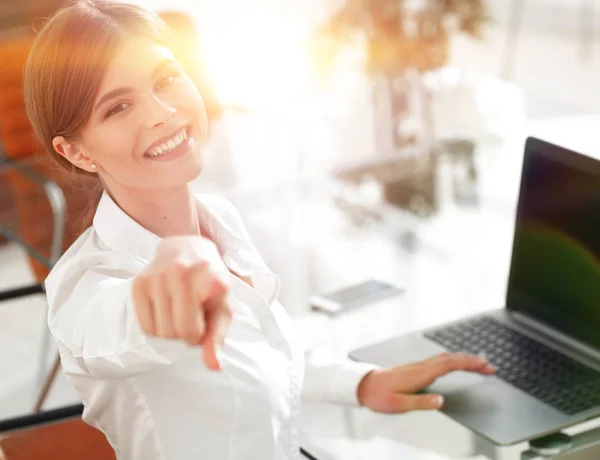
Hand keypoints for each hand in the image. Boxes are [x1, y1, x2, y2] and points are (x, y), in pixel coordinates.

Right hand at [132, 236, 231, 370]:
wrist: (187, 249)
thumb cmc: (210, 283)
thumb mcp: (223, 307)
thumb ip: (218, 338)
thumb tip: (214, 367)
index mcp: (209, 278)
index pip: (194, 331)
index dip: (200, 335)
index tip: (204, 321)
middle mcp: (181, 273)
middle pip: (176, 333)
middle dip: (186, 334)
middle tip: (192, 316)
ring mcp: (157, 276)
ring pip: (160, 332)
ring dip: (171, 330)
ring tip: (180, 311)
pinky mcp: (139, 283)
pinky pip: (145, 326)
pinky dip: (156, 326)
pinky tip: (165, 310)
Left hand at [356, 353, 495, 412]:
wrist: (363, 385)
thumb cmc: (379, 395)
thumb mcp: (399, 405)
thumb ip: (420, 403)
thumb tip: (440, 401)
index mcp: (420, 374)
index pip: (449, 365)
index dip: (468, 363)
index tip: (484, 365)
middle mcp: (421, 367)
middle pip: (451, 359)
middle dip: (472, 361)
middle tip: (491, 366)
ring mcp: (419, 366)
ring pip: (446, 358)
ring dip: (464, 359)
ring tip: (480, 364)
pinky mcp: (416, 368)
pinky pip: (440, 361)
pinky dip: (453, 360)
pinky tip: (457, 364)